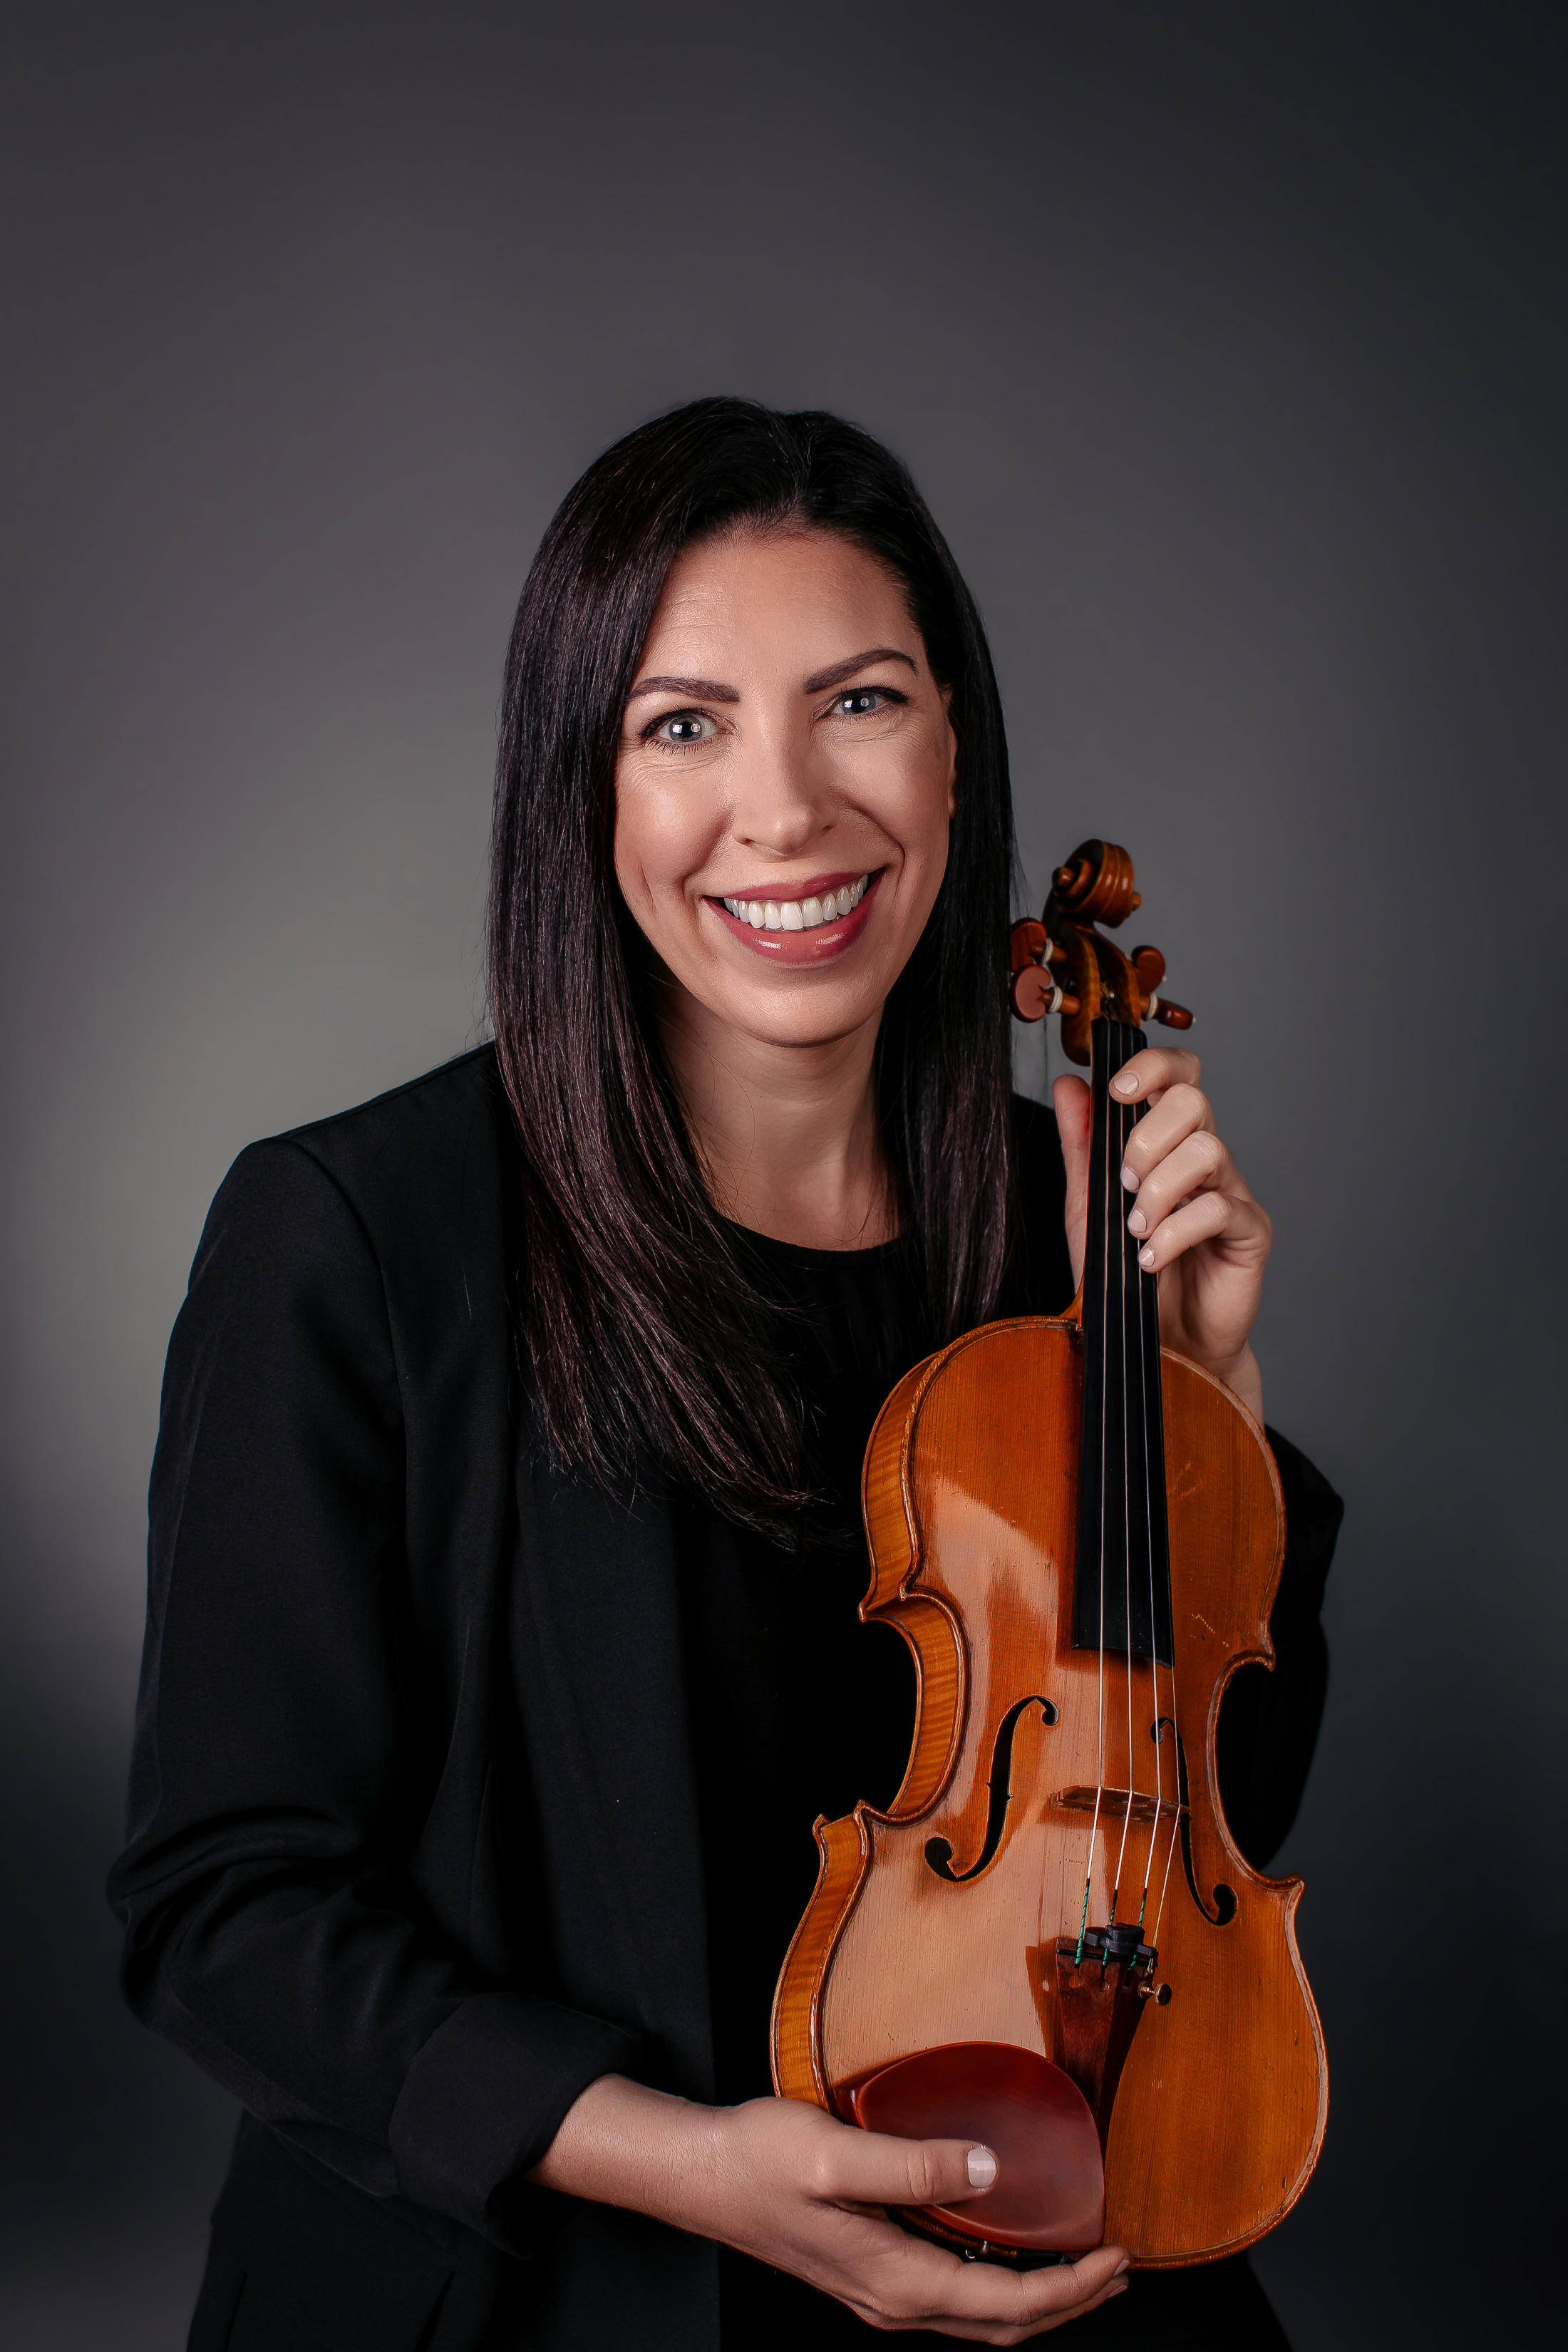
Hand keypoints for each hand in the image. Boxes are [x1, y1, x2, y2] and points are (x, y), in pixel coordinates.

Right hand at [529, 2075, 1128, 2340]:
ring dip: (1036, 2298)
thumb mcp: (834, 2154)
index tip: (1115, 2258)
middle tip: (1118, 2269)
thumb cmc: (759, 2160)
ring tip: (1079, 2265)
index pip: (1007, 2305)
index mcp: (895, 2280)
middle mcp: (893, 2300)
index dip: (1070, 2288)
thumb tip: (987, 2170)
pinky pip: (952, 2296)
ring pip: (979, 2317)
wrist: (700, 2175)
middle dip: (1068, 2303)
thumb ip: (912, 2164)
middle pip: (1002, 2325)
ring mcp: (879, 2291)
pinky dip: (997, 2285)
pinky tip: (1005, 2250)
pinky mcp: (869, 2271)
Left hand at [1053, 1047, 1270, 1422]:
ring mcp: (1232, 1193)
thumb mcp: (1088, 1207)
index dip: (1153, 1066)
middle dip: (1147, 1135)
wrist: (1162, 1346)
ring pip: (1207, 1150)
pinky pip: (1219, 1209)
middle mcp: (1205, 1160)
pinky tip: (1151, 1259)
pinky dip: (1175, 1232)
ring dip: (1159, 1188)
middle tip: (1124, 1183)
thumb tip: (1070, 1084)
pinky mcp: (1251, 1233)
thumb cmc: (1125, 1276)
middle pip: (1194, 1099)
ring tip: (1135, 1230)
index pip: (1178, 1076)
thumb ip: (1082, 1147)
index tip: (1118, 1090)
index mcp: (1169, 1144)